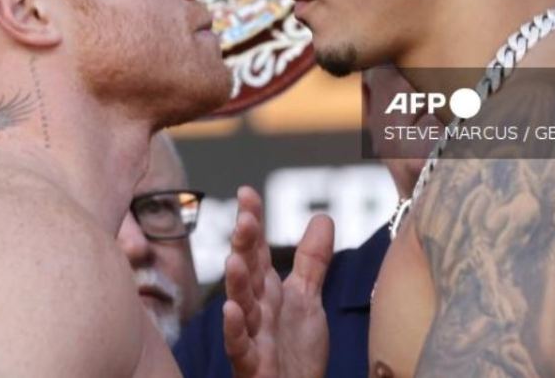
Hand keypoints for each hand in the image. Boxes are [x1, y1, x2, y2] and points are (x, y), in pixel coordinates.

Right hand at [223, 186, 332, 377]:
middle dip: (245, 246)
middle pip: (248, 272)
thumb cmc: (295, 353)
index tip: (246, 193)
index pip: (258, 250)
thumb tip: (321, 218)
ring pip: (241, 306)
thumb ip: (312, 261)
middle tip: (246, 219)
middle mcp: (256, 309)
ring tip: (235, 259)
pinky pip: (239, 346)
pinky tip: (232, 311)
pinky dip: (234, 330)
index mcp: (267, 291)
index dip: (252, 222)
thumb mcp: (307, 300)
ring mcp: (252, 336)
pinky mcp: (251, 365)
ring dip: (237, 284)